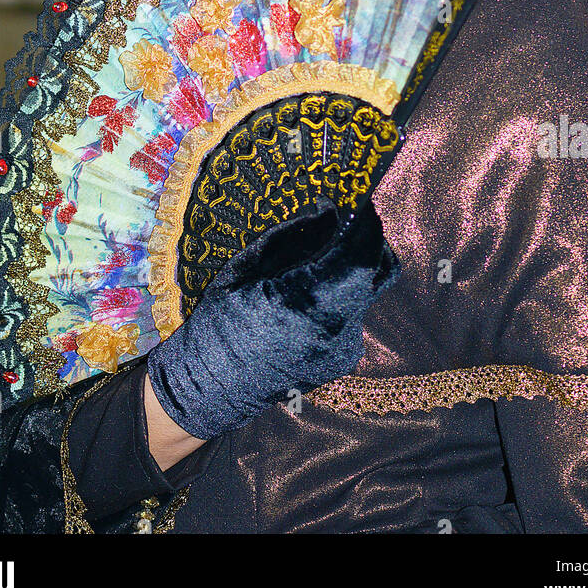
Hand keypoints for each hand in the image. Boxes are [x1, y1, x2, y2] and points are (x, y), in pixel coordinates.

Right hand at [146, 198, 397, 440]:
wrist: (210, 391)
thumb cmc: (217, 324)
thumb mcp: (242, 269)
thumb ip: (289, 237)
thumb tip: (326, 211)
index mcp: (305, 302)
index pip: (359, 251)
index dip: (364, 218)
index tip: (356, 196)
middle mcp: (335, 328)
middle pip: (377, 267)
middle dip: (365, 236)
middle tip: (341, 217)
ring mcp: (344, 348)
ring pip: (368, 289)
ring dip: (353, 264)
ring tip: (321, 252)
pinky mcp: (344, 359)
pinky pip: (354, 312)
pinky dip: (341, 291)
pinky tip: (309, 290)